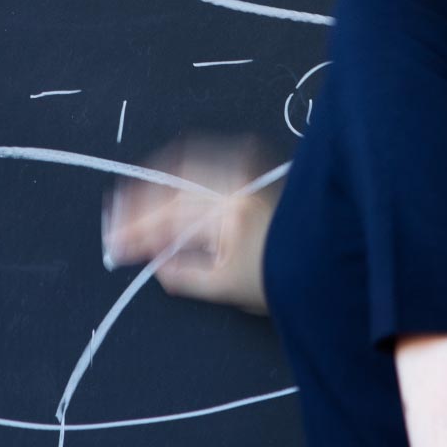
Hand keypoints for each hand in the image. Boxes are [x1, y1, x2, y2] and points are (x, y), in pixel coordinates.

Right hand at [102, 136, 278, 315]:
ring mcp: (246, 169)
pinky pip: (206, 157)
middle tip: (115, 219)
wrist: (331, 259)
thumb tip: (155, 264)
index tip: (115, 244)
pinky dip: (180, 169)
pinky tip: (167, 182)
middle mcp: (237, 183)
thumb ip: (186, 276)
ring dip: (154, 182)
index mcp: (231, 213)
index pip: (168, 218)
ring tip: (132, 199)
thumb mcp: (230, 289)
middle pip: (171, 186)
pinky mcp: (253, 165)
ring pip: (185, 164)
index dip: (135, 231)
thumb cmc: (289, 277)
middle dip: (137, 204)